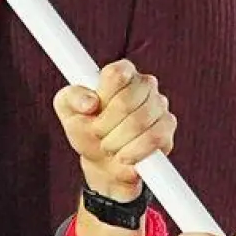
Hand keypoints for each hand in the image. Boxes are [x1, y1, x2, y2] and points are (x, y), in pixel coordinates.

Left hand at [54, 60, 175, 201]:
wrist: (104, 162)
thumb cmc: (86, 129)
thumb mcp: (68, 111)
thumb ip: (71, 98)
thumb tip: (90, 102)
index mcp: (120, 72)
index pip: (116, 74)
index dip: (102, 97)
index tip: (93, 111)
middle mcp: (144, 83)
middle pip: (126, 101)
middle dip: (104, 126)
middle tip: (97, 135)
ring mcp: (159, 104)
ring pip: (139, 122)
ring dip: (117, 142)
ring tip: (109, 147)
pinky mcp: (168, 127)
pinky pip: (154, 138)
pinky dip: (134, 152)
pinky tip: (124, 156)